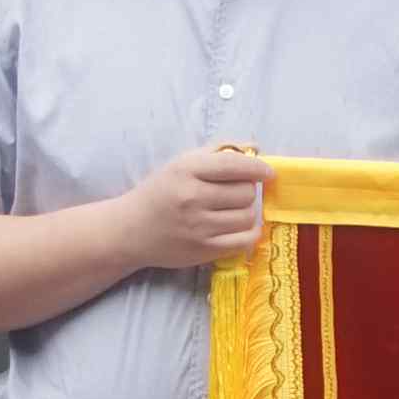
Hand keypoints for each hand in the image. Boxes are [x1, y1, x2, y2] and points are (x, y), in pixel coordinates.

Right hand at [128, 139, 276, 274]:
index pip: (235, 165)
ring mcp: (198, 227)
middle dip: (248, 190)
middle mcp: (192, 198)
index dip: (258, 168)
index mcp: (186, 170)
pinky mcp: (203, 250)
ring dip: (247, 211)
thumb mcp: (181, 163)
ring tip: (233, 209)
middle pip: (246, 192)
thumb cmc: (160, 192)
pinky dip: (249, 232)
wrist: (131, 230)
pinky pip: (245, 240)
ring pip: (248, 216)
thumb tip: (255, 147)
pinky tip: (240, 227)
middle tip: (237, 192)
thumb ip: (218, 151)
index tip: (268, 173)